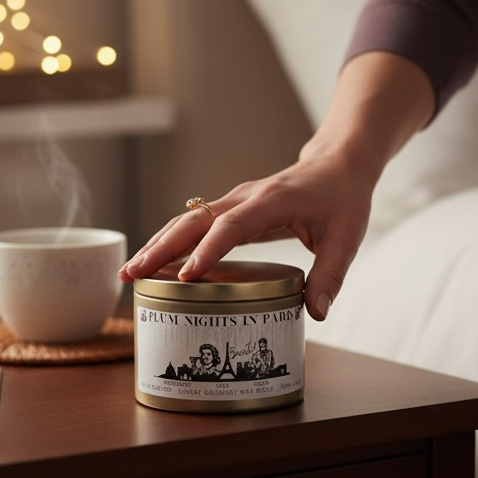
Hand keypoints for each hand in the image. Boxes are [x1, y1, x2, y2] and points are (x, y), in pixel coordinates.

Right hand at [118, 146, 375, 321]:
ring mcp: (235, 201)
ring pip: (187, 222)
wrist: (337, 165)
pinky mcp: (232, 210)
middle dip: (161, 248)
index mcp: (272, 201)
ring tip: (129, 274)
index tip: (187, 276)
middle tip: (132, 275)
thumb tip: (316, 313)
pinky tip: (154, 265)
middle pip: (193, 222)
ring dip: (157, 245)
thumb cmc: (343, 199)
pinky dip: (171, 243)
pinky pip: (195, 226)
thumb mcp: (347, 238)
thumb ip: (331, 275)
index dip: (208, 251)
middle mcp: (246, 198)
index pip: (232, 226)